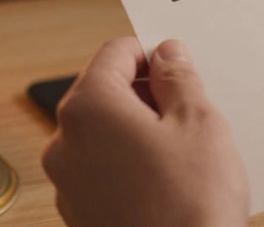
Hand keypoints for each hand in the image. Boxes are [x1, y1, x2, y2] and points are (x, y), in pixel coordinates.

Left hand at [41, 38, 248, 226]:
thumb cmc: (192, 205)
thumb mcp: (199, 123)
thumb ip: (178, 78)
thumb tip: (167, 55)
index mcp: (89, 107)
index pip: (115, 52)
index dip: (152, 55)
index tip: (179, 71)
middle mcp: (64, 142)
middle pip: (104, 93)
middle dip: (145, 96)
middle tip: (189, 116)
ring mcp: (67, 183)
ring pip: (102, 135)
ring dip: (137, 134)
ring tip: (182, 157)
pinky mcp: (79, 216)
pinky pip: (101, 173)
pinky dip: (128, 168)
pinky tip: (166, 186)